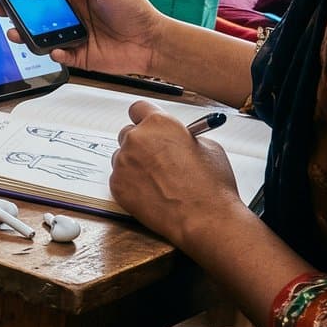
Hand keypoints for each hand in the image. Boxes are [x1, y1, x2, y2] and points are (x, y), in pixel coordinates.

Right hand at [8, 0, 165, 74]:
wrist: (152, 41)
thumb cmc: (137, 11)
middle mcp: (73, 15)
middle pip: (37, 13)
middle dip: (17, 11)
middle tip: (2, 8)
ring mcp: (74, 36)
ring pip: (42, 35)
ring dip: (26, 34)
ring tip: (16, 32)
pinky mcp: (79, 55)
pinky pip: (59, 55)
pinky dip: (53, 53)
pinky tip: (54, 49)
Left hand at [111, 100, 246, 245]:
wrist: (204, 218)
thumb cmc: (210, 186)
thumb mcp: (209, 148)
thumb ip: (185, 137)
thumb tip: (177, 137)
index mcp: (159, 124)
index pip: (139, 108)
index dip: (145, 118)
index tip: (148, 124)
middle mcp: (136, 139)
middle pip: (128, 133)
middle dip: (141, 143)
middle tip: (156, 157)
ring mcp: (123, 162)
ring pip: (123, 157)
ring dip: (135, 164)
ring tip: (159, 180)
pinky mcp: (116, 184)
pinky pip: (120, 178)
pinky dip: (131, 183)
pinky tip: (152, 192)